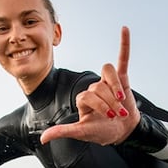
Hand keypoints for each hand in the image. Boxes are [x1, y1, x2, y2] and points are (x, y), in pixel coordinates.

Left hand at [40, 26, 139, 145]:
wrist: (123, 131)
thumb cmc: (102, 131)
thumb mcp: (81, 132)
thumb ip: (63, 131)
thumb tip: (42, 138)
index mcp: (83, 99)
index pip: (87, 95)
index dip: (99, 106)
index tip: (108, 118)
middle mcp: (93, 88)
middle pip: (99, 87)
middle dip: (110, 103)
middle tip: (116, 115)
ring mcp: (108, 83)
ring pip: (107, 74)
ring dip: (116, 88)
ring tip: (122, 101)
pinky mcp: (122, 78)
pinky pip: (122, 58)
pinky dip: (124, 44)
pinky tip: (124, 30)